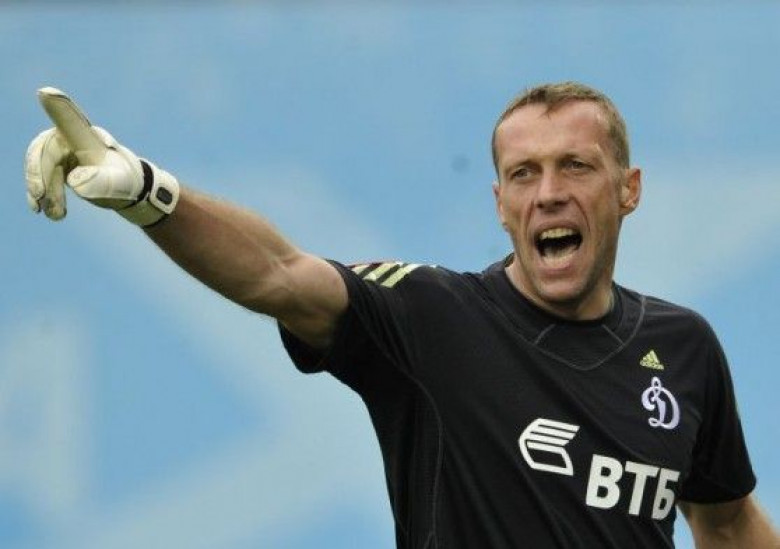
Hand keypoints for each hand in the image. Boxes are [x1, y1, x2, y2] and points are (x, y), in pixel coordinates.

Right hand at [25, 87, 178, 226]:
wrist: (131, 191)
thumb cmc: (127, 183)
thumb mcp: (118, 183)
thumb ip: (99, 181)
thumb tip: (75, 181)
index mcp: (87, 138)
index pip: (69, 122)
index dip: (58, 108)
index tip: (46, 93)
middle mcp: (73, 139)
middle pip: (44, 150)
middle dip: (40, 175)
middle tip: (42, 198)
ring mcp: (65, 151)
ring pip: (41, 166)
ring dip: (43, 190)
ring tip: (56, 216)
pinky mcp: (61, 165)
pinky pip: (42, 175)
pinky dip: (41, 192)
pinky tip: (43, 210)